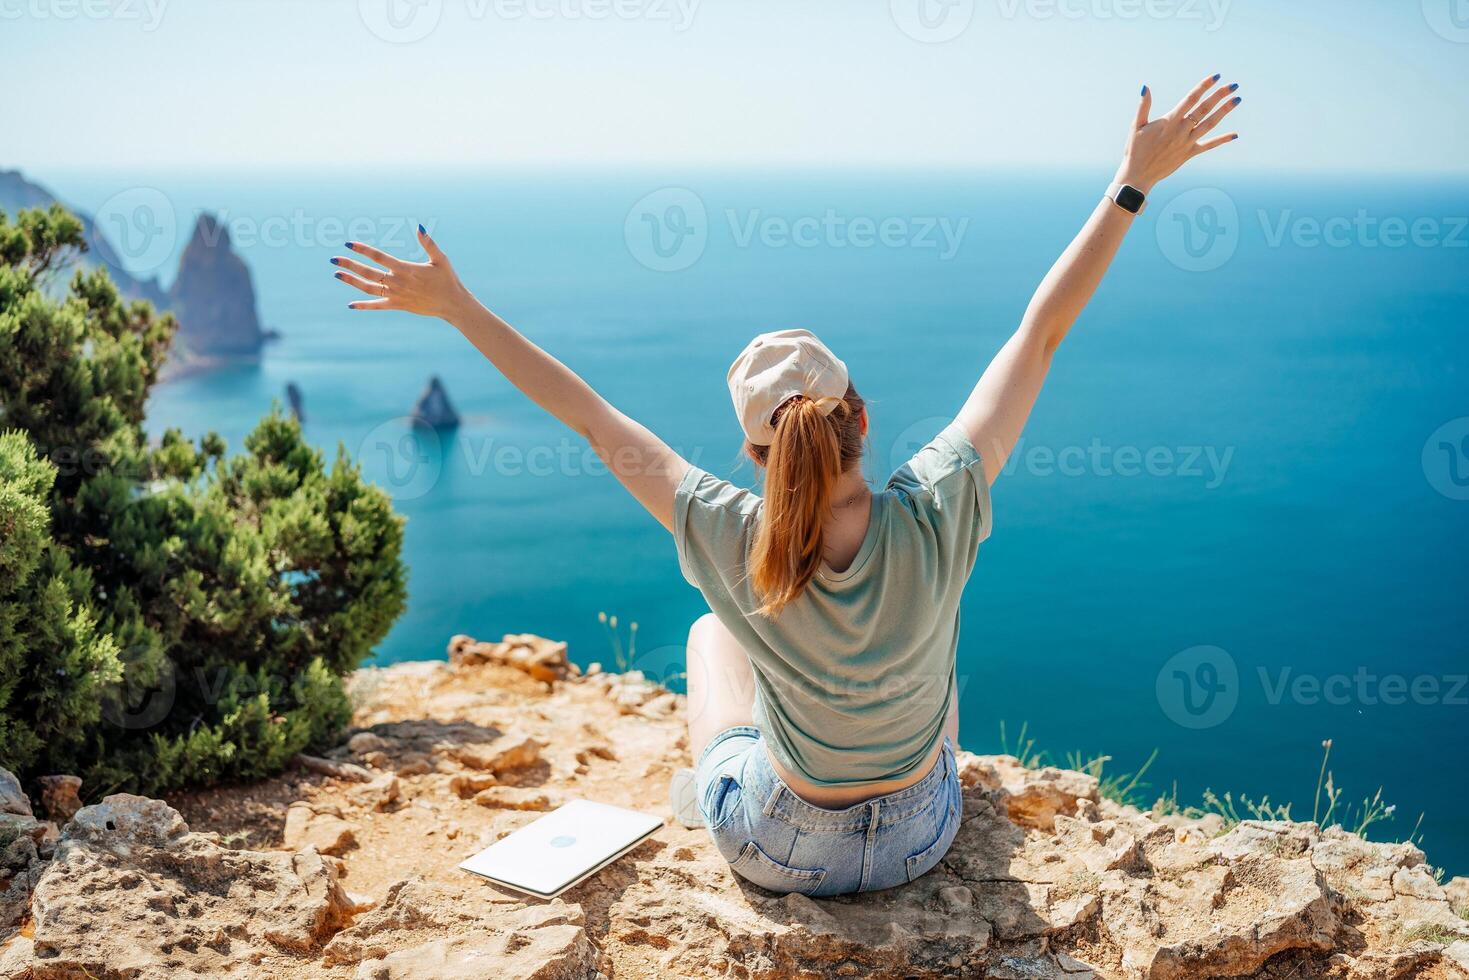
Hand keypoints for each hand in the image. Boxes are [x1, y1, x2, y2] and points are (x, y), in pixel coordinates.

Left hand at [331, 226, 471, 320]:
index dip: (362, 249)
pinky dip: (364, 306)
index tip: (348, 243)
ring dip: (351, 281)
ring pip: (368, 288)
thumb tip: (419, 226)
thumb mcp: (440, 259)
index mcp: (405, 268)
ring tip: (336, 274)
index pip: (378, 257)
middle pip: (368, 272)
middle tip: (333, 258)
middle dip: (349, 264)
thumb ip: (428, 243)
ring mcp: (396, 295)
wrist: (452, 304)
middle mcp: (397, 282)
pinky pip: (377, 306)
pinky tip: (351, 304)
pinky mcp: (398, 305)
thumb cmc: (447, 280)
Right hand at [1115, 74, 1241, 193]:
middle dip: (1219, 96)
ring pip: (1210, 124)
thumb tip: (1146, 87)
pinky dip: (1222, 140)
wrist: (1138, 175)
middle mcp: (1181, 130)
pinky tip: (1235, 134)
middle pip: (1204, 109)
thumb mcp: (1136, 126)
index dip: (1204, 87)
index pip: (1190, 99)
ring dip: (1224, 111)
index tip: (1216, 77)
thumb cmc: (1135, 149)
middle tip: (1233, 85)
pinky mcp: (1189, 154)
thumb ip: (1143, 106)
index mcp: (1169, 121)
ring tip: (1237, 100)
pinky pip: (1208, 146)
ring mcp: (1187, 142)